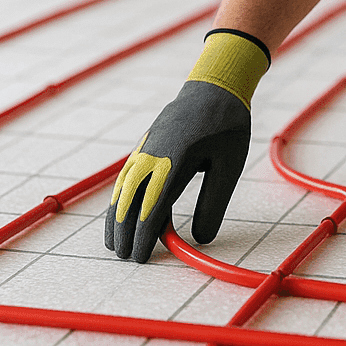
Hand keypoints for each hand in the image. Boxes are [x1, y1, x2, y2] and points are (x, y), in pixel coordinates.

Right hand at [104, 30, 268, 262]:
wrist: (214, 87)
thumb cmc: (226, 126)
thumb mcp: (230, 165)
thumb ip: (214, 202)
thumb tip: (201, 238)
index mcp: (175, 158)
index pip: (152, 205)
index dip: (144, 234)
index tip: (141, 256)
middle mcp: (153, 154)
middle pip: (129, 200)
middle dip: (125, 231)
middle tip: (127, 258)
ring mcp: (146, 149)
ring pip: (122, 189)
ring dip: (116, 218)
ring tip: (116, 245)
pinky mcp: (145, 147)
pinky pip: (126, 177)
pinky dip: (119, 200)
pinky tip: (120, 215)